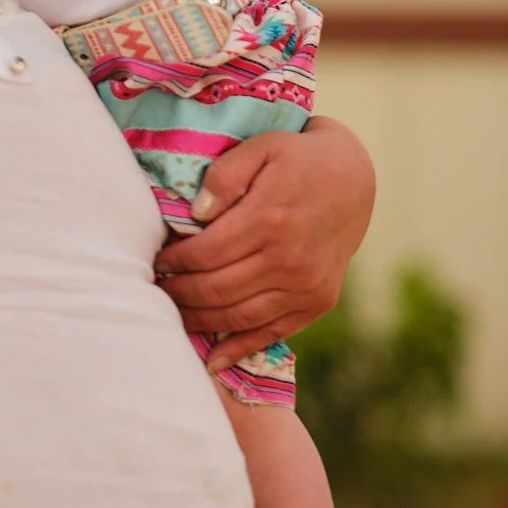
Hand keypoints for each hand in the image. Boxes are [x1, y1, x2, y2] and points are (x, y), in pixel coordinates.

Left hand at [153, 119, 374, 370]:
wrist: (352, 178)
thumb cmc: (296, 158)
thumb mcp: (261, 147)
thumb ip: (225, 176)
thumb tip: (195, 214)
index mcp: (270, 219)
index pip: (206, 253)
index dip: (174, 261)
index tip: (154, 261)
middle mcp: (289, 259)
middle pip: (218, 288)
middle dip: (179, 293)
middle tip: (154, 289)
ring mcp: (306, 286)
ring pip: (239, 315)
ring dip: (200, 320)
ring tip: (172, 314)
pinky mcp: (317, 302)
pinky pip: (272, 332)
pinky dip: (239, 347)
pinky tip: (211, 360)